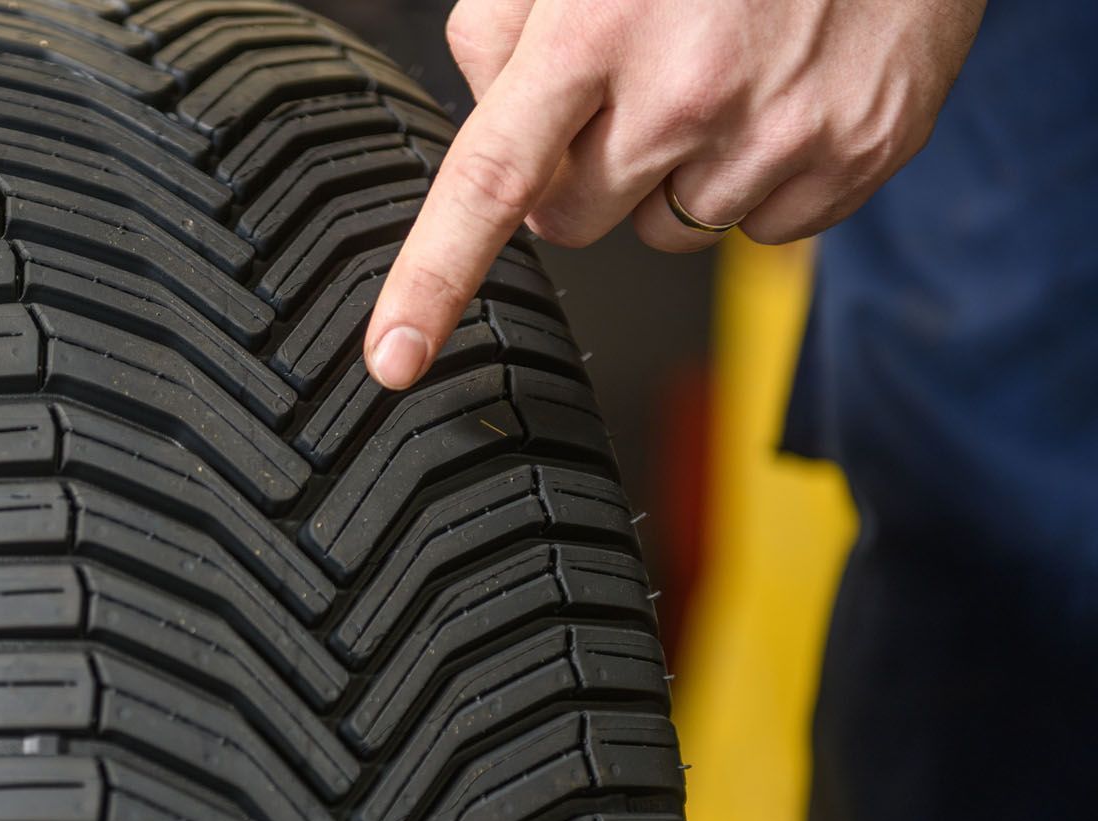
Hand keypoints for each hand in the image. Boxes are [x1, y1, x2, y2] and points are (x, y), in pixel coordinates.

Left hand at [364, 0, 985, 389]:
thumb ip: (502, 31)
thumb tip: (489, 117)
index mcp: (598, 30)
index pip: (491, 182)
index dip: (432, 280)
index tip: (393, 358)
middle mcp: (688, 91)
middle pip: (573, 221)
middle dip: (582, 172)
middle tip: (634, 81)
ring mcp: (781, 130)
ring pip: (667, 233)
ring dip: (676, 174)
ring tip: (726, 68)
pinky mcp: (858, 153)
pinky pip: (762, 230)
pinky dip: (760, 176)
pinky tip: (783, 90)